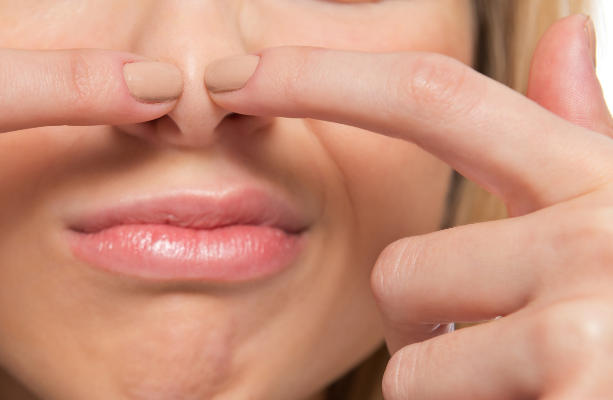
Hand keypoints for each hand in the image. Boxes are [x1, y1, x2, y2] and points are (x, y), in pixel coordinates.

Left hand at [209, 14, 612, 398]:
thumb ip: (588, 139)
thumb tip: (560, 35)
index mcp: (601, 182)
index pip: (431, 98)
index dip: (320, 76)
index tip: (236, 73)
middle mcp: (597, 235)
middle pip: (398, 269)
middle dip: (430, 324)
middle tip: (512, 354)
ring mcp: (586, 320)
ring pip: (409, 362)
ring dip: (452, 393)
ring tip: (538, 394)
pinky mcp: (573, 392)